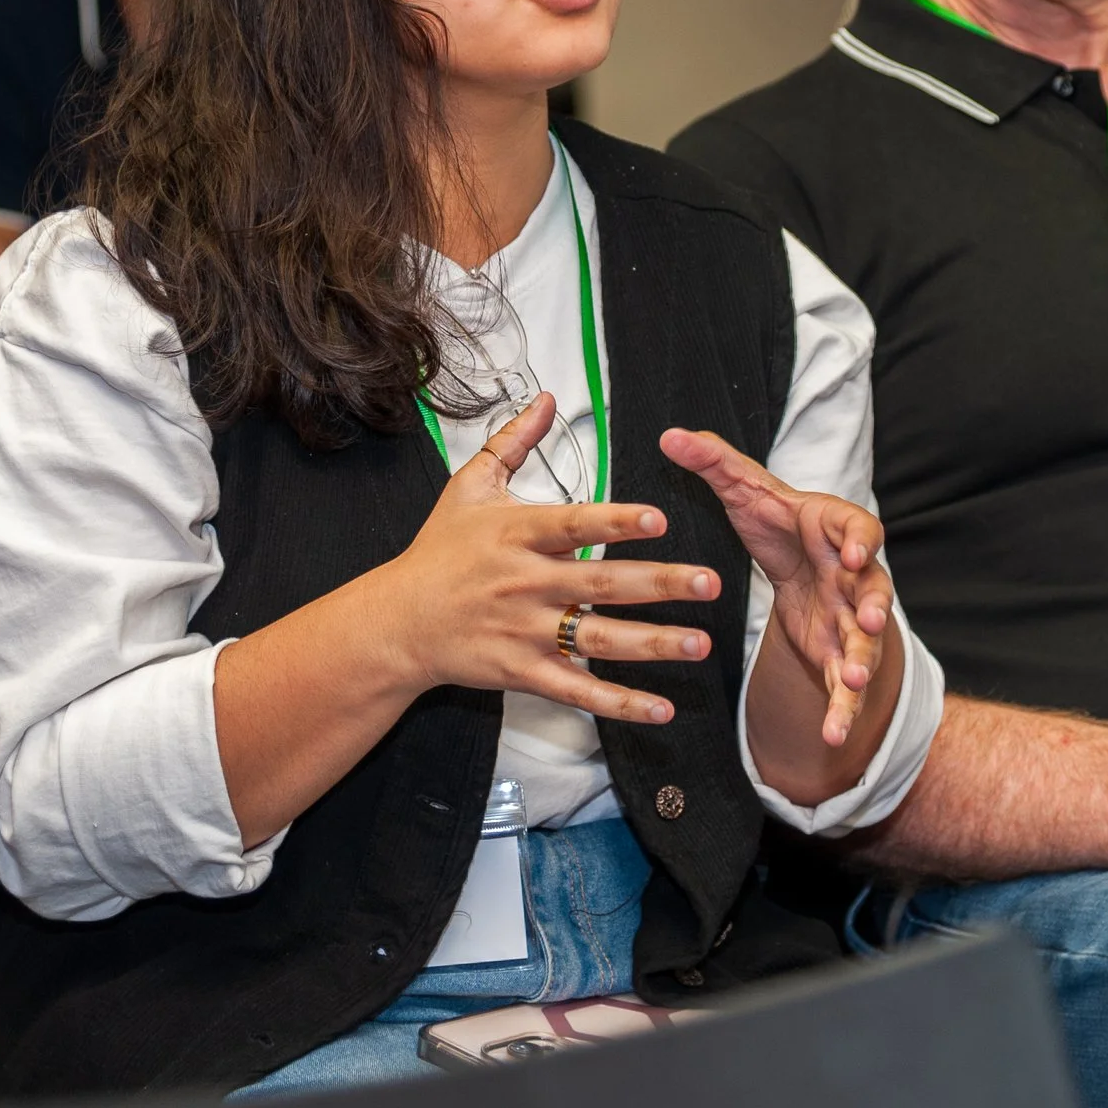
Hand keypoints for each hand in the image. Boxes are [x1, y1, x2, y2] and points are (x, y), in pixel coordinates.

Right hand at [373, 394, 722, 725]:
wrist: (398, 622)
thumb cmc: (438, 551)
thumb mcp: (468, 487)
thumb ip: (512, 441)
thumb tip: (547, 399)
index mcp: (517, 534)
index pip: (574, 525)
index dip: (617, 522)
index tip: (660, 518)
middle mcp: (525, 583)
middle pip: (601, 583)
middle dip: (659, 584)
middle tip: (709, 581)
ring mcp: (526, 631)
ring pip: (599, 639)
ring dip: (654, 644)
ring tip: (700, 643)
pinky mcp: (524, 671)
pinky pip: (578, 690)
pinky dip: (619, 703)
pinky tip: (661, 708)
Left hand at [659, 427, 893, 746]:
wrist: (799, 559)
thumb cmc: (777, 519)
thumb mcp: (744, 490)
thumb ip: (713, 462)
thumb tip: (670, 435)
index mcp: (836, 528)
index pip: (858, 528)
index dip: (857, 540)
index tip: (850, 552)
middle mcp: (854, 575)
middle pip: (873, 589)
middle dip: (874, 605)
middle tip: (868, 619)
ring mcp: (851, 617)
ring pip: (864, 642)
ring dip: (862, 662)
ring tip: (850, 682)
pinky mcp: (839, 652)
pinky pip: (845, 685)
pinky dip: (843, 710)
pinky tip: (834, 737)